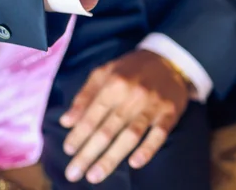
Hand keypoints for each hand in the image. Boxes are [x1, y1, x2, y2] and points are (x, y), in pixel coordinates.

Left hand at [59, 50, 189, 183]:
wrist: (169, 60)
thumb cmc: (131, 69)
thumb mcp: (104, 73)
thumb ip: (84, 96)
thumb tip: (66, 122)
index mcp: (114, 83)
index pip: (92, 115)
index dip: (78, 135)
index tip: (67, 151)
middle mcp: (132, 95)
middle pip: (108, 130)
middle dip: (88, 154)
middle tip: (74, 174)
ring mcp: (153, 105)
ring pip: (130, 136)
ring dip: (111, 158)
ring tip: (95, 176)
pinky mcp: (170, 113)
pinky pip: (159, 134)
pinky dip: (148, 149)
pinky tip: (135, 163)